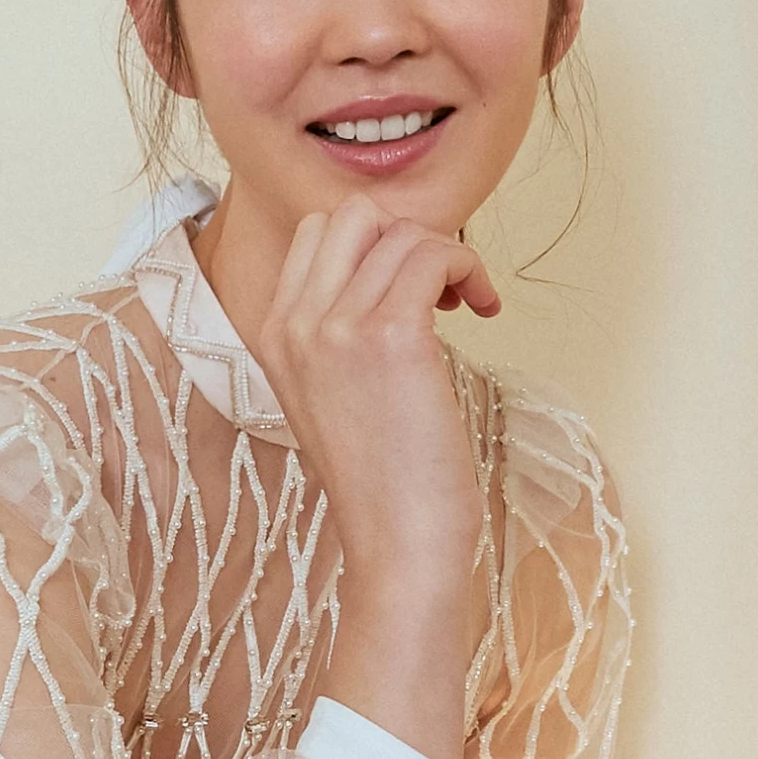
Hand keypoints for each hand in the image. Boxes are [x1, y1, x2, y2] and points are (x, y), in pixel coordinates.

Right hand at [257, 194, 500, 587]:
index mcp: (274, 332)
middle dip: (406, 235)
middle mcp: (295, 322)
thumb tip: (394, 267)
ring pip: (402, 232)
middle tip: (437, 284)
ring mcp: (336, 326)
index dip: (375, 244)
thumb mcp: (331, 392)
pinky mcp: (391, 335)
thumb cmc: (383, 478)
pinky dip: (468, 267)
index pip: (317, 234)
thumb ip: (338, 330)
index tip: (412, 284)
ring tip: (467, 300)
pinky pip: (434, 255)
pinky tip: (484, 307)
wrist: (399, 544)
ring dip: (449, 255)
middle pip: (352, 215)